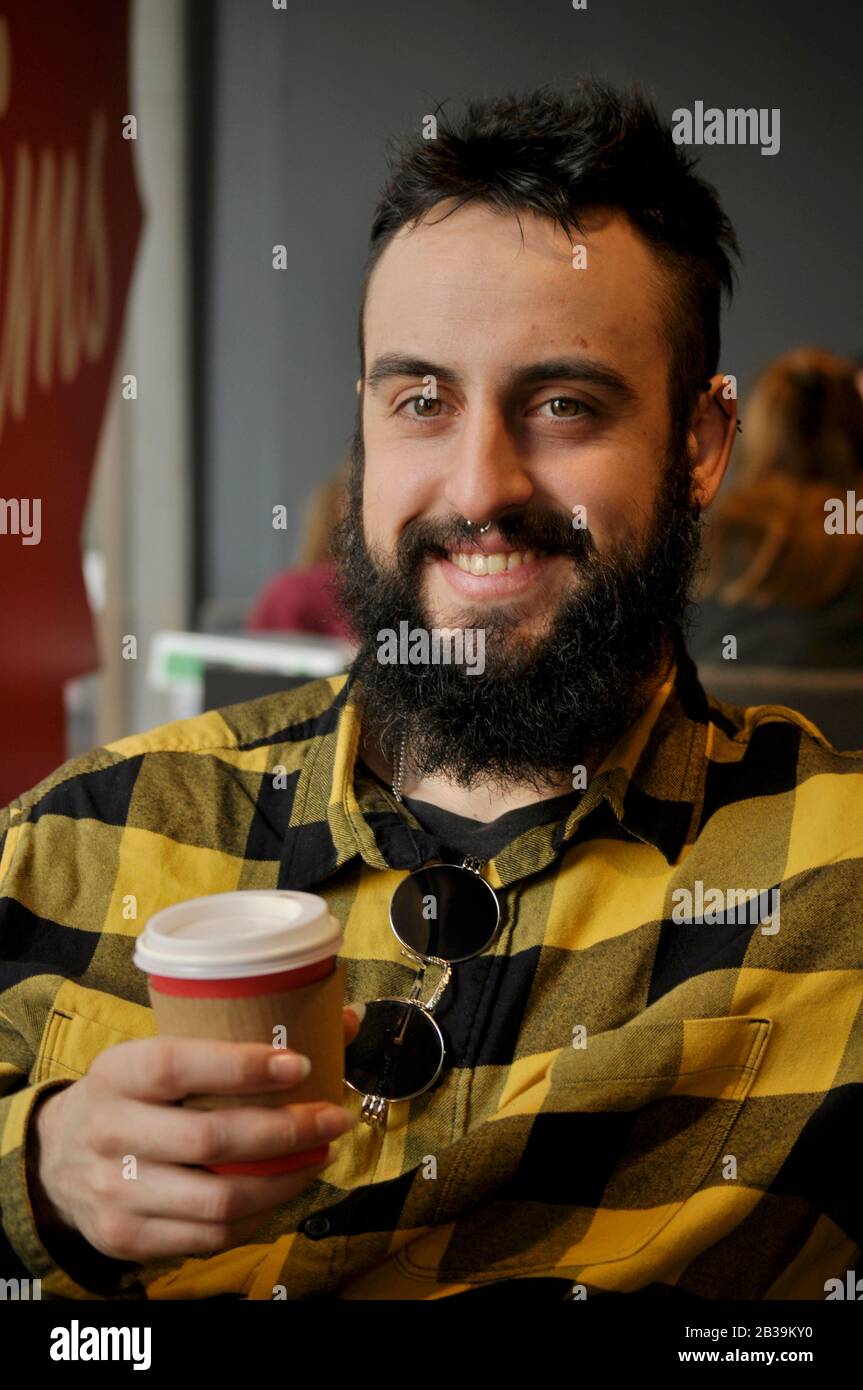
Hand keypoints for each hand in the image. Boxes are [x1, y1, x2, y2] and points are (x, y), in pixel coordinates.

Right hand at [28, 1005, 363, 1263]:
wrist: (56, 1159)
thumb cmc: (132, 1095)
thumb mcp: (158, 1054)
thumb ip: (237, 1038)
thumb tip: (339, 1020)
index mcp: (117, 1073)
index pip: (177, 1066)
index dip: (243, 1066)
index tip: (301, 1064)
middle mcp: (109, 1132)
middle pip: (210, 1139)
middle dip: (287, 1131)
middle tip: (333, 1118)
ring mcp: (114, 1192)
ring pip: (218, 1198)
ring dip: (284, 1180)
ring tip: (318, 1157)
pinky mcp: (127, 1237)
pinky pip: (210, 1235)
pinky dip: (257, 1215)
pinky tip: (281, 1191)